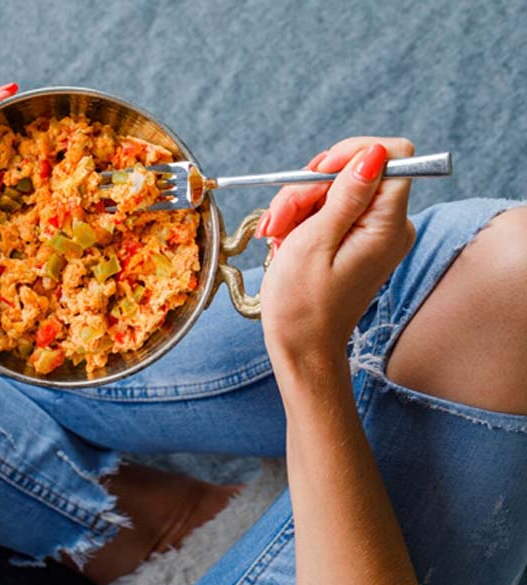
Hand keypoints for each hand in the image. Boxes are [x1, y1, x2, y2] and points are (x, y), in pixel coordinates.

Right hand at [256, 137, 416, 359]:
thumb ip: (346, 194)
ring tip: (276, 237)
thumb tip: (374, 153)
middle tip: (279, 220)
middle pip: (354, 171)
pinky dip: (302, 219)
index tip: (315, 175)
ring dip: (297, 205)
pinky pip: (330, 209)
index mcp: (388, 225)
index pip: (392, 155)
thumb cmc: (302, 304)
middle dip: (309, 187)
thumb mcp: (315, 242)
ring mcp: (374, 233)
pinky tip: (285, 242)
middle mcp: (390, 225)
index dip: (350, 154)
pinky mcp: (357, 240)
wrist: (301, 347)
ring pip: (335, 189)